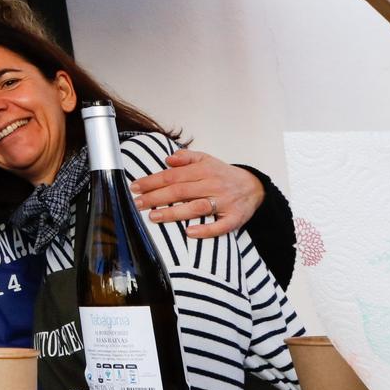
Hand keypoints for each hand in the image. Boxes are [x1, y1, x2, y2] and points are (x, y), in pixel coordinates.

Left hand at [128, 150, 265, 238]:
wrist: (254, 187)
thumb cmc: (223, 174)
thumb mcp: (206, 159)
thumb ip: (186, 157)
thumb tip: (168, 159)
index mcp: (204, 170)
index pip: (173, 175)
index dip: (152, 181)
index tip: (135, 187)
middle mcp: (213, 185)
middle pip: (181, 191)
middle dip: (156, 197)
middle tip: (137, 203)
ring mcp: (224, 202)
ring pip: (197, 207)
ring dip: (174, 212)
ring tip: (154, 216)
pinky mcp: (234, 218)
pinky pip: (220, 226)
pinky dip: (205, 230)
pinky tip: (189, 232)